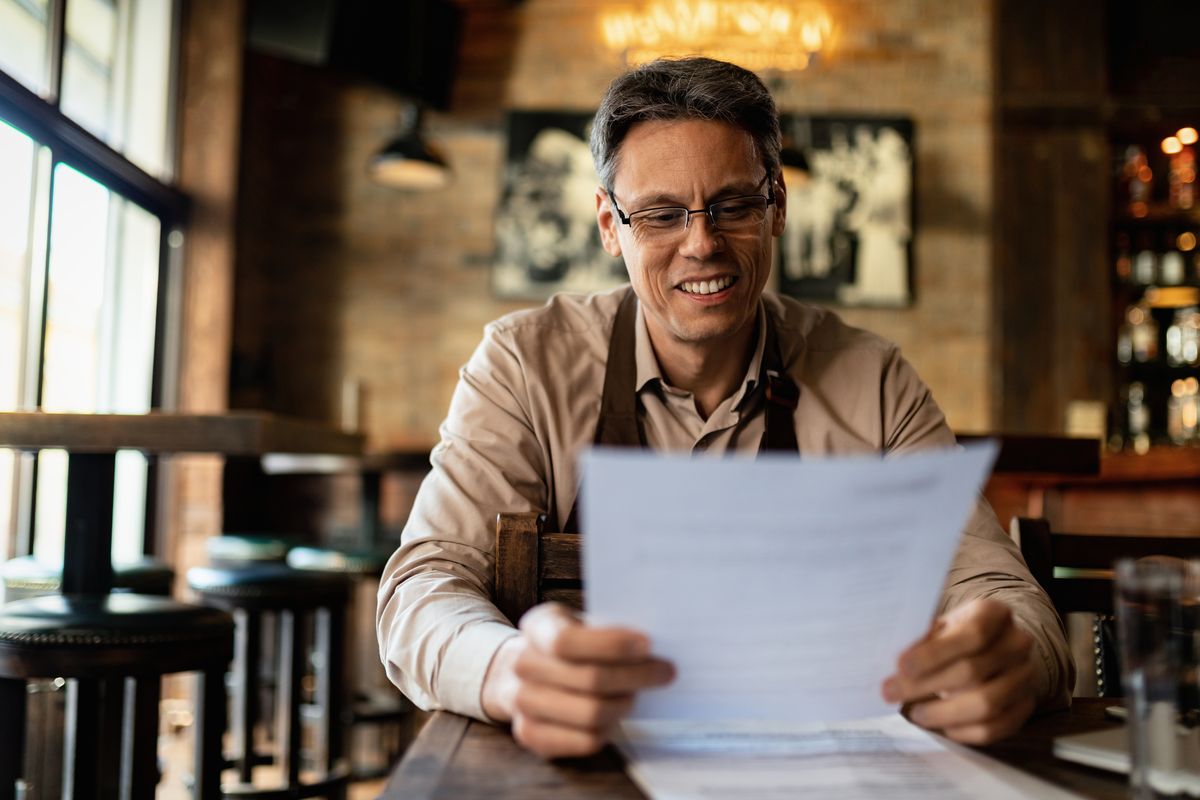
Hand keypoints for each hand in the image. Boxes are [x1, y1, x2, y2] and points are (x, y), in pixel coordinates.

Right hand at [481, 602, 674, 757]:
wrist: (524, 673)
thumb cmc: (568, 647)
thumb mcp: (579, 622)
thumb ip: (606, 629)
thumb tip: (651, 646)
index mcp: (537, 628)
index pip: (568, 640)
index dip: (611, 645)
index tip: (647, 645)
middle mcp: (522, 665)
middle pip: (589, 679)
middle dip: (636, 676)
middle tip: (664, 672)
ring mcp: (522, 703)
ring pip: (590, 713)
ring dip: (624, 704)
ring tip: (637, 695)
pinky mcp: (530, 734)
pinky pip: (584, 740)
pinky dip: (608, 730)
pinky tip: (615, 716)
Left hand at [881, 598, 1037, 743]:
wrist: (989, 647)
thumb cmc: (953, 634)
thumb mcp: (938, 626)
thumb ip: (921, 640)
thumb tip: (897, 668)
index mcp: (994, 614)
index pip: (971, 635)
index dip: (935, 654)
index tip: (900, 667)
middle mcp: (1016, 643)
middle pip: (973, 672)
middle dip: (925, 686)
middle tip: (891, 692)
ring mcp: (1025, 676)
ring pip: (986, 704)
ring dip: (943, 713)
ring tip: (915, 713)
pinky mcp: (1026, 705)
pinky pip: (997, 727)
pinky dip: (965, 732)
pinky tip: (942, 726)